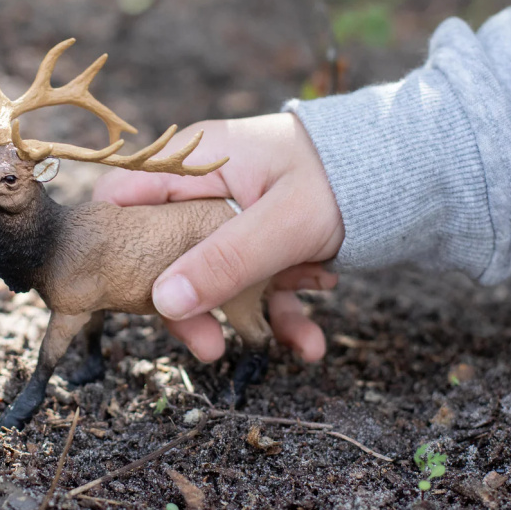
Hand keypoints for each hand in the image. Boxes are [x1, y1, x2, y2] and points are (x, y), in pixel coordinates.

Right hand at [93, 113, 343, 362]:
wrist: (399, 172)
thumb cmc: (337, 176)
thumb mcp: (281, 222)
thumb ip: (224, 261)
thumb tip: (163, 302)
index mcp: (192, 163)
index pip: (122, 198)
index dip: (111, 244)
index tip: (119, 294)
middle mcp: (202, 188)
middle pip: (163, 250)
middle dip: (188, 303)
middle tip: (207, 346)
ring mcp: (229, 216)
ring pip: (210, 274)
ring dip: (244, 315)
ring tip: (293, 343)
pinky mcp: (256, 240)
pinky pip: (251, 281)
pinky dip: (278, 312)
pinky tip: (309, 341)